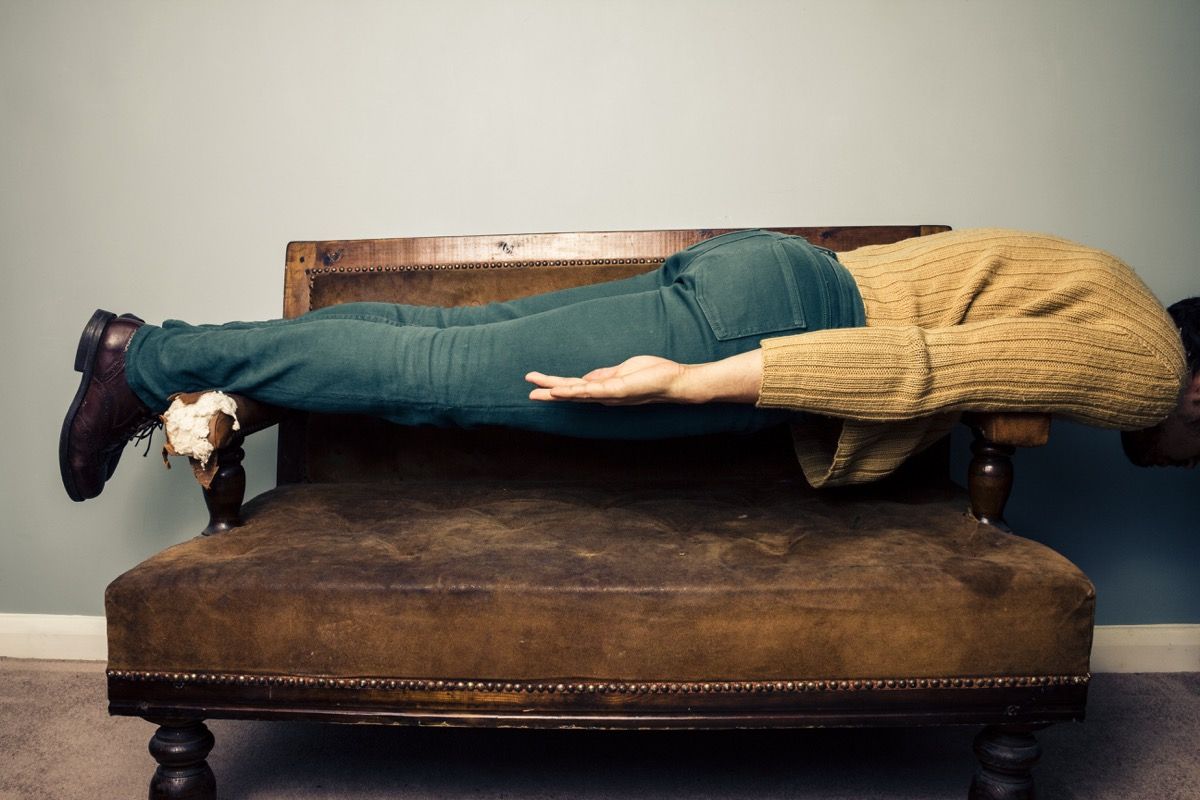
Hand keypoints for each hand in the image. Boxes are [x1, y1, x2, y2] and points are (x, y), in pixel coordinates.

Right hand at [525, 355, 688, 404]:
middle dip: (548, 391)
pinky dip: (573, 391)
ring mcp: (609, 394)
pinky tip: (560, 391)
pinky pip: (591, 390)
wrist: (674, 381)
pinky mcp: (617, 390)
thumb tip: (586, 379)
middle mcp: (603, 395)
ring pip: (577, 393)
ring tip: (537, 392)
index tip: (537, 383)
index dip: (555, 385)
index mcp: (603, 388)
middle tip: (528, 391)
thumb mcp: (622, 372)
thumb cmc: (652, 375)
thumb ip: (603, 376)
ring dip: (556, 392)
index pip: (574, 386)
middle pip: (570, 392)